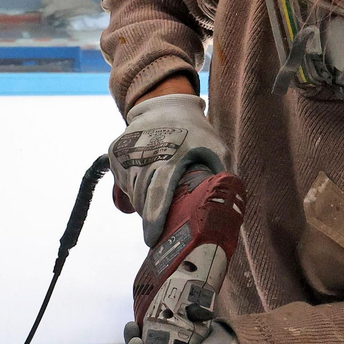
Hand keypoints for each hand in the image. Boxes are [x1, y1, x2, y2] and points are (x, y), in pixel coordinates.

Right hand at [109, 94, 227, 245]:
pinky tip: (147, 182)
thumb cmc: (196, 132)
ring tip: (160, 196)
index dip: (154, 218)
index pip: (158, 193)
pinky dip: (134, 190)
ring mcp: (127, 154)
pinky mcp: (116, 153)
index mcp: (172, 157)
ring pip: (132, 193)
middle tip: (165, 223)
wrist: (165, 104)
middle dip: (152, 216)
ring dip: (144, 203)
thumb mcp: (216, 150)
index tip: (152, 239)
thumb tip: (227, 213)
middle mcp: (144, 155)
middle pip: (143, 200)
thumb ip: (221, 178)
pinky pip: (122, 183)